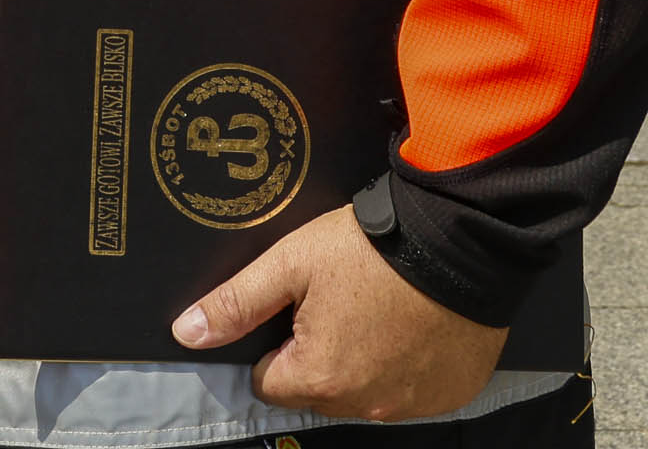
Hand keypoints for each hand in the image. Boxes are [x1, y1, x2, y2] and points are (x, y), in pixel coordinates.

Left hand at [175, 205, 504, 420]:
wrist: (460, 242)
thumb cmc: (371, 250)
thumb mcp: (291, 264)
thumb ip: (237, 303)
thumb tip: (187, 334)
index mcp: (320, 379)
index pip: (269, 382)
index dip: (274, 345)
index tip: (294, 311)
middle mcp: (368, 405)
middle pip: (317, 392)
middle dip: (317, 356)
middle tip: (336, 304)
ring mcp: (413, 404)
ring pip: (365, 395)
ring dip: (362, 365)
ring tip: (374, 310)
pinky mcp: (451, 394)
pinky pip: (411, 391)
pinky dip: (405, 367)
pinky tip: (409, 326)